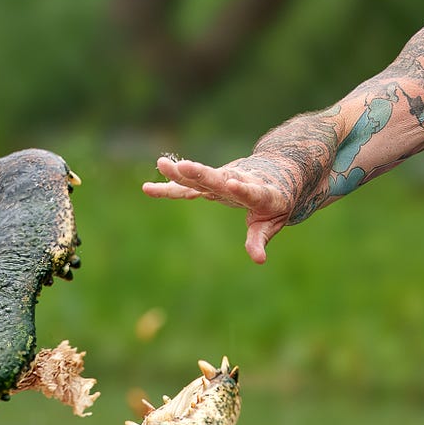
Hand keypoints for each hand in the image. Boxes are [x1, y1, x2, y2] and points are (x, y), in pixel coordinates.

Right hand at [142, 156, 293, 263]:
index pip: (250, 191)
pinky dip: (170, 188)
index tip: (231, 184)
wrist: (274, 172)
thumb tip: (258, 260)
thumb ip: (260, 239)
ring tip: (162, 164)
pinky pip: (189, 187)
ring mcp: (222, 180)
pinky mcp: (210, 183)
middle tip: (183, 166)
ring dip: (183, 172)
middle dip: (201, 173)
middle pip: (219, 178)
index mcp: (260, 193)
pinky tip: (148, 188)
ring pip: (202, 177)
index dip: (242, 189)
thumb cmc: (275, 202)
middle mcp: (238, 182)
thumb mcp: (273, 222)